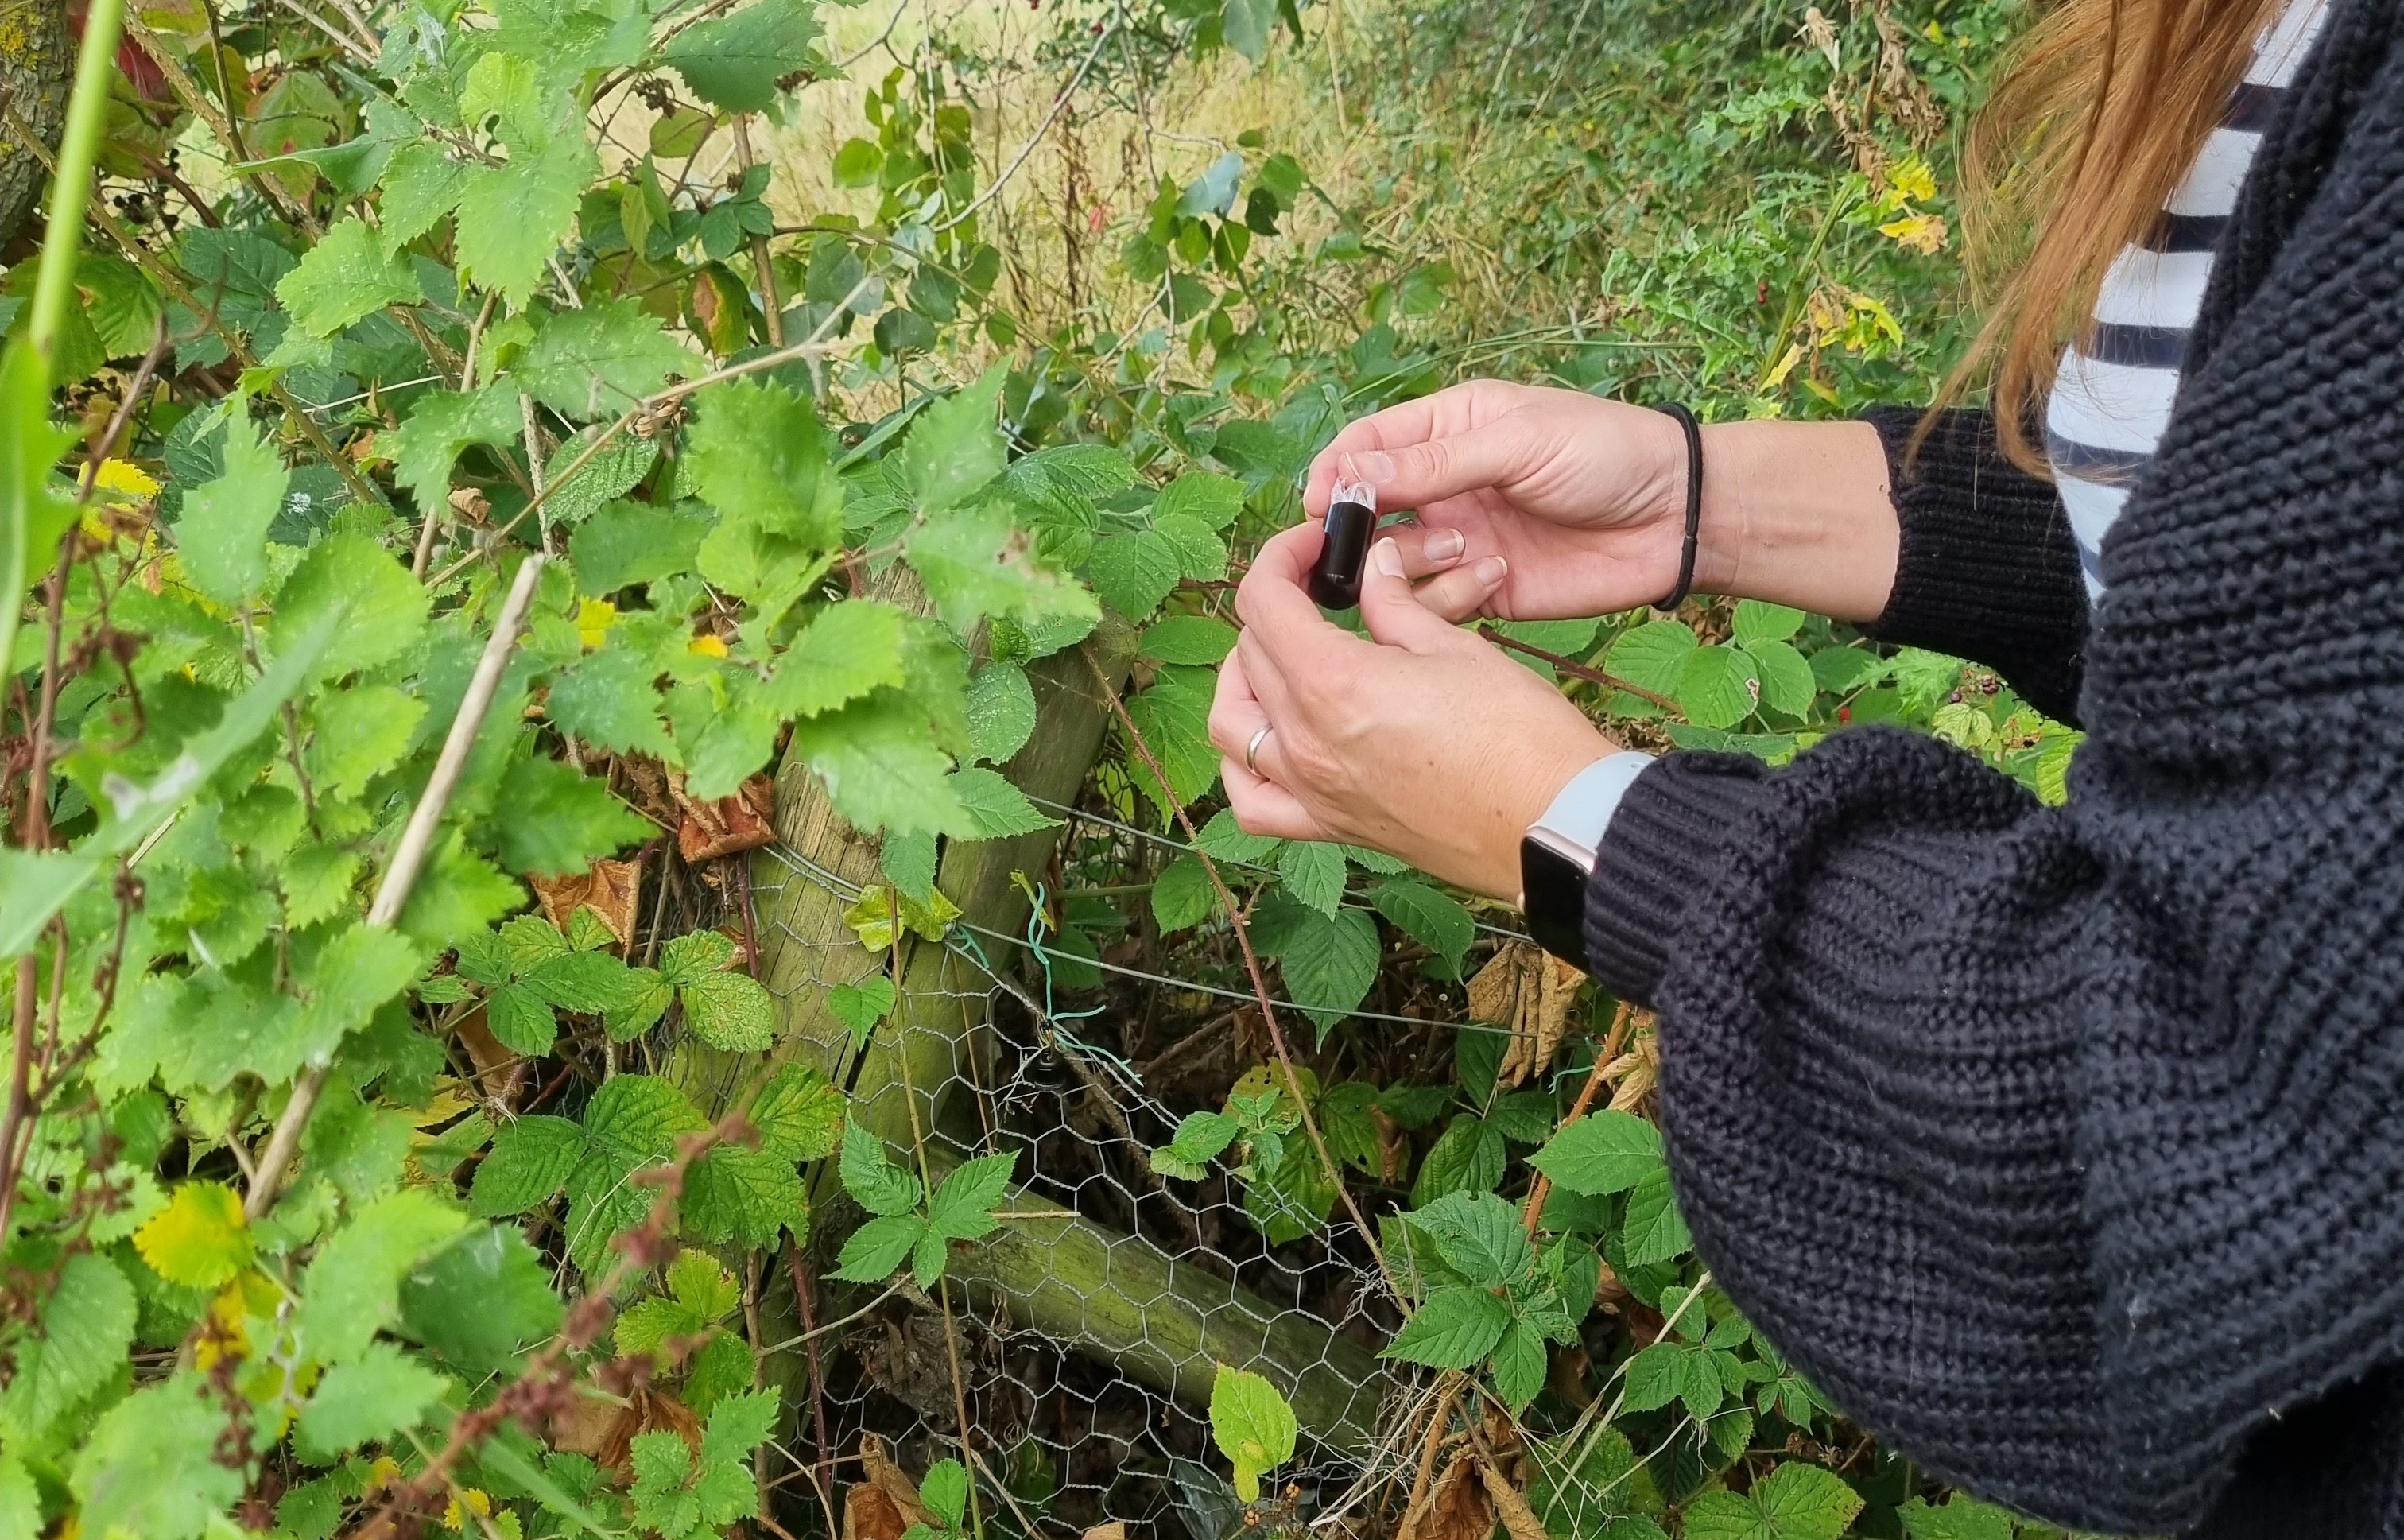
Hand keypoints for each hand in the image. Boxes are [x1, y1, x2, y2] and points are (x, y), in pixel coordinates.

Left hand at [1208, 524, 1615, 900]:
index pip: (1264, 602)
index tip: (1313, 544)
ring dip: (1243, 680)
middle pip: (1250, 655)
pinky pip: (1255, 803)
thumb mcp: (1455, 647)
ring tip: (1279, 658)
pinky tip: (1268, 743)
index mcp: (1332, 683)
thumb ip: (1396, 604)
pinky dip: (1244, 767)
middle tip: (1317, 589)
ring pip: (1232, 726)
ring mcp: (1313, 790)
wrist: (1553, 824)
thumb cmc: (1519, 734)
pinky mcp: (1332, 825)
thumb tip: (1375, 565)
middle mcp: (1306, 741)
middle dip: (1276, 607)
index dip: (1280, 556)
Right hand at [1302, 379, 1693, 619]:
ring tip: (1453, 550)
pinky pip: (1434, 602)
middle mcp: (1446, 485)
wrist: (1674, 517)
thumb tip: (1349, 473)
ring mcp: (1462, 539)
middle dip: (1354, 527)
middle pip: (1369, 507)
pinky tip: (1486, 579)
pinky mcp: (1484, 589)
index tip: (1319, 503)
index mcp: (1449, 429)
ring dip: (1406, 561)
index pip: (1367, 445)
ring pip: (1393, 560)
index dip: (1336, 472)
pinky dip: (1441, 598)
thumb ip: (1434, 463)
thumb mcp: (1517, 442)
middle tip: (1347, 549)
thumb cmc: (1604, 453)